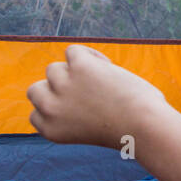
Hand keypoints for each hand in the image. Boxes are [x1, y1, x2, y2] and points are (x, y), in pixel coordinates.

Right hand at [26, 44, 171, 148]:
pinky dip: (90, 55)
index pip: (37, 112)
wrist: (143, 125)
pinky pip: (73, 51)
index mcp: (50, 130)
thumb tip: (72, 81)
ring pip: (55, 69)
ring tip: (103, 82)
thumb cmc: (130, 130)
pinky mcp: (78, 66)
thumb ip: (74, 111)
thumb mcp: (91, 127)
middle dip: (57, 89)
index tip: (83, 111)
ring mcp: (61, 86)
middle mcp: (49, 109)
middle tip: (87, 94)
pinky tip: (107, 67)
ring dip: (76, 72)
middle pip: (36, 89)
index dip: (59, 107)